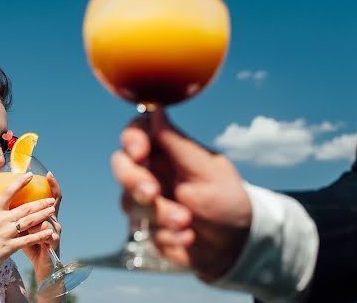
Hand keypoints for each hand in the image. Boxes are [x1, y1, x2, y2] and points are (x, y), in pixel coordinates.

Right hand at [0, 173, 56, 277]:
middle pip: (25, 208)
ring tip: (52, 210)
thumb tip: (5, 205)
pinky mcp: (9, 247)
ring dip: (43, 214)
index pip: (8, 192)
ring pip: (29, 221)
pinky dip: (40, 235)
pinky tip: (49, 231)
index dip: (19, 182)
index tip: (30, 175)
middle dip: (40, 203)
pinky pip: (28, 239)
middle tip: (51, 199)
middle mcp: (0, 220)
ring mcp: (5, 233)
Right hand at [111, 108, 251, 281]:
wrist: (234, 245)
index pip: (137, 133)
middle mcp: (152, 172)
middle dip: (133, 180)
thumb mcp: (208, 171)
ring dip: (159, 214)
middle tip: (152, 193)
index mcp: (167, 151)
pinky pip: (142, 231)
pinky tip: (188, 237)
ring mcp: (146, 200)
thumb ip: (178, 144)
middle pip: (121, 165)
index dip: (132, 139)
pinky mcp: (146, 227)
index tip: (140, 152)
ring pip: (129, 202)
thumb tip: (157, 110)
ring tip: (186, 222)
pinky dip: (166, 235)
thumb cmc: (226, 199)